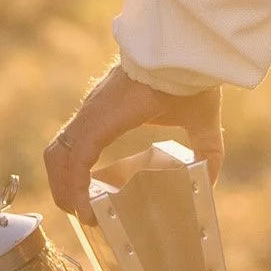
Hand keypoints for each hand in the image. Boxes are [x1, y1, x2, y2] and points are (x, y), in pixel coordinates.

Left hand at [43, 66, 223, 214]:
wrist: (187, 55)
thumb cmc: (191, 79)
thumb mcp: (200, 121)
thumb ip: (206, 150)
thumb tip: (212, 180)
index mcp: (110, 112)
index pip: (78, 143)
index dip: (76, 172)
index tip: (89, 199)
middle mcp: (93, 113)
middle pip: (59, 153)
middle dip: (63, 185)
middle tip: (81, 212)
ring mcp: (90, 116)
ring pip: (58, 158)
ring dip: (63, 189)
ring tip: (81, 215)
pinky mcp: (95, 122)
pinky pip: (74, 161)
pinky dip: (74, 188)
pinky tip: (86, 210)